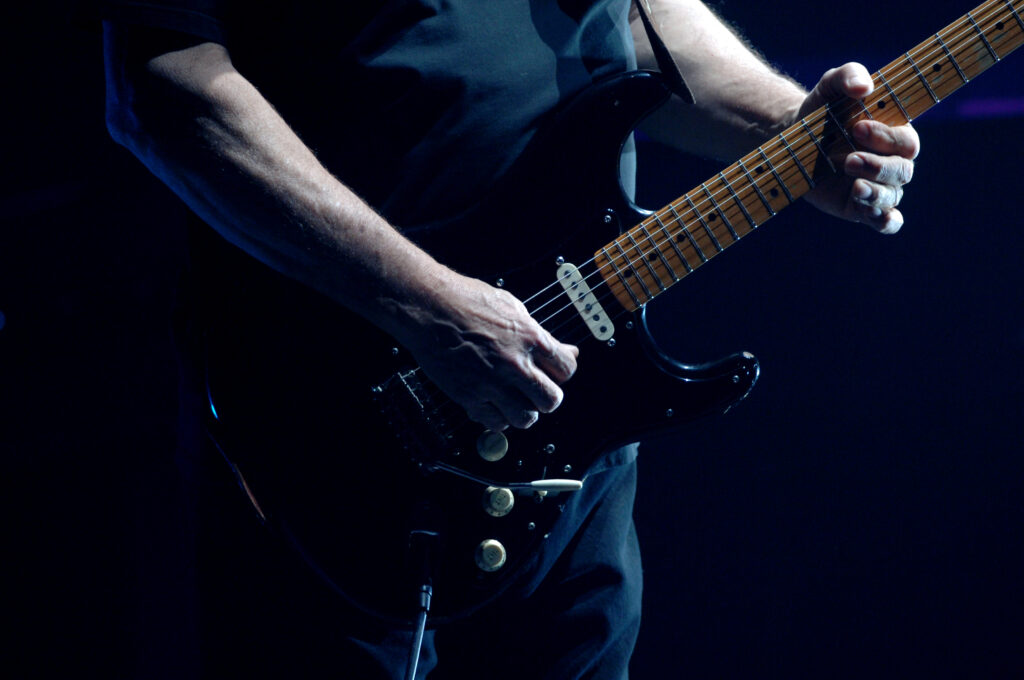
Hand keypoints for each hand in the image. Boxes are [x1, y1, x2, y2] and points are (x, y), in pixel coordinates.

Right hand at [400, 271, 578, 430]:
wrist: (428, 309)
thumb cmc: (467, 301)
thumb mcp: (512, 308)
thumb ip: (540, 334)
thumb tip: (567, 351)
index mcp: (531, 338)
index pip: (567, 370)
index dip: (561, 372)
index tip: (552, 372)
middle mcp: (515, 364)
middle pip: (551, 400)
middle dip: (546, 397)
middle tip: (535, 390)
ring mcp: (492, 384)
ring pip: (526, 419)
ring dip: (524, 412)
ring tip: (515, 401)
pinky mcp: (469, 397)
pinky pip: (496, 423)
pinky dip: (498, 418)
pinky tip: (493, 404)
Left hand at [799, 63, 920, 233]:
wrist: (792, 140)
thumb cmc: (820, 110)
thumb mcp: (830, 86)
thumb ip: (848, 76)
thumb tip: (864, 86)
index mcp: (893, 134)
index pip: (906, 141)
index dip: (886, 137)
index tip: (857, 127)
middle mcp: (891, 162)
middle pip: (903, 171)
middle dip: (878, 166)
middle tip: (848, 159)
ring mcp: (877, 186)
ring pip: (892, 196)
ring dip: (876, 194)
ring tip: (854, 186)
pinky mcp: (859, 207)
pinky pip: (885, 221)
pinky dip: (886, 222)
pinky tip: (876, 216)